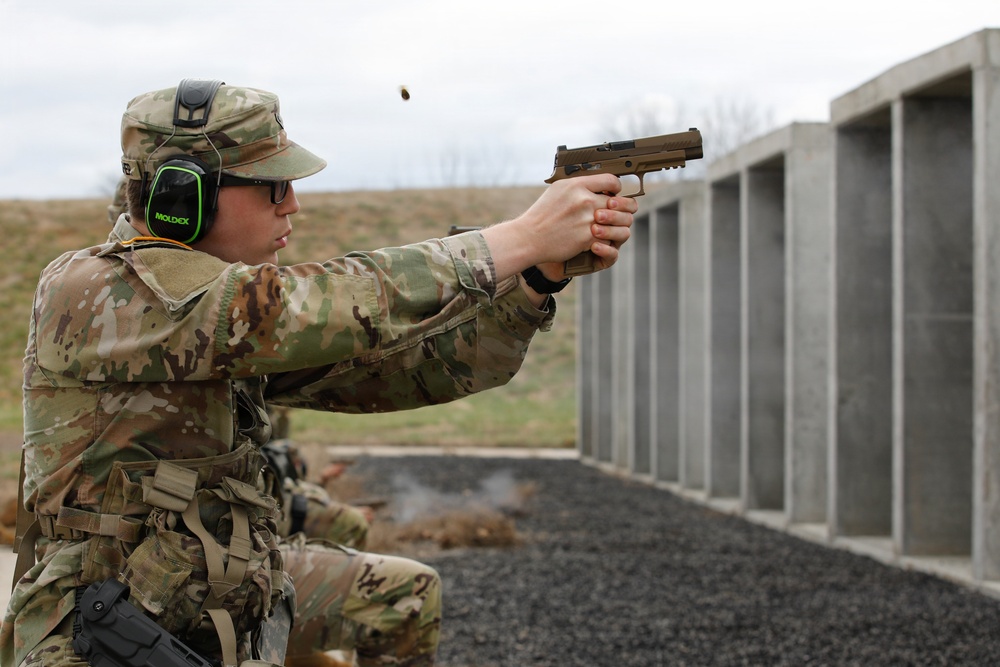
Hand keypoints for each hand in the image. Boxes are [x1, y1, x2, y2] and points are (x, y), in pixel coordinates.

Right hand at [480, 174, 635, 282]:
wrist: (528, 238)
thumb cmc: (541, 215)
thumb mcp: (557, 190)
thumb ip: (578, 185)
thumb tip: (597, 184)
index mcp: (577, 185)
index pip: (611, 180)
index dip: (616, 188)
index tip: (614, 193)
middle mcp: (584, 200)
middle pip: (618, 202)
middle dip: (621, 208)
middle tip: (618, 212)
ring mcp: (587, 219)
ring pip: (617, 221)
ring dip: (617, 225)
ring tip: (612, 226)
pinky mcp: (588, 238)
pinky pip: (608, 237)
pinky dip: (606, 239)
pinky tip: (599, 238)